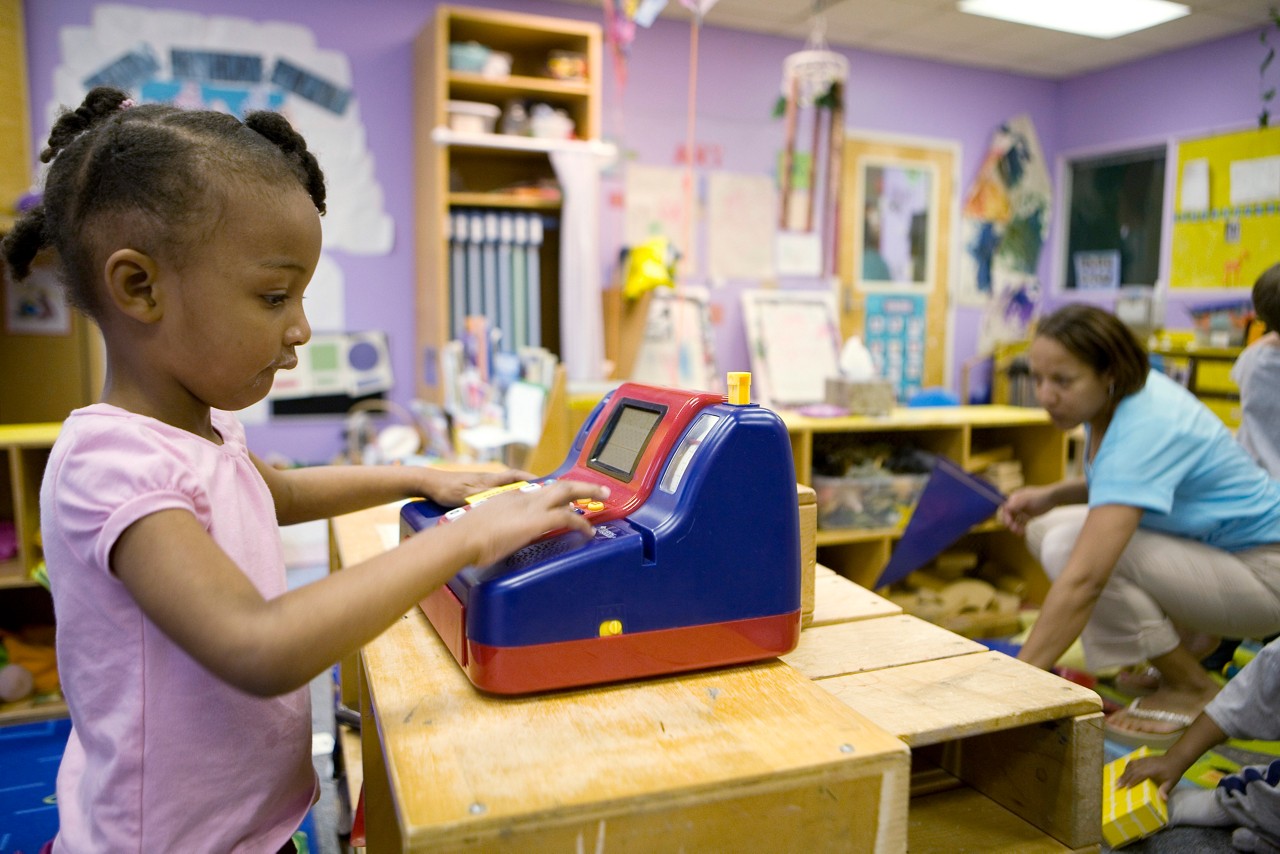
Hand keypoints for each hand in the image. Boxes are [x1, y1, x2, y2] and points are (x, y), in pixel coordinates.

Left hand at [421, 467, 536, 507]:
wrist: (428, 484)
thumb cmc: (448, 488)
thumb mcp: (470, 494)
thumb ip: (489, 497)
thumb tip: (509, 500)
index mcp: (491, 480)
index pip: (516, 476)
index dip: (531, 480)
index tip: (546, 484)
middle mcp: (488, 482)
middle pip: (513, 483)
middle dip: (527, 489)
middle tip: (541, 497)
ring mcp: (480, 487)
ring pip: (503, 491)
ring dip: (514, 496)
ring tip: (526, 507)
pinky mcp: (472, 493)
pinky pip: (493, 497)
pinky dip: (501, 502)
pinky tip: (502, 512)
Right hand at [451, 479, 608, 567]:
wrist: (463, 538)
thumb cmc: (466, 538)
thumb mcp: (485, 526)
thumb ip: (497, 528)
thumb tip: (500, 539)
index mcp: (510, 497)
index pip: (540, 492)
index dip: (556, 495)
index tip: (566, 500)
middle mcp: (523, 497)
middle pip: (558, 485)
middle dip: (580, 486)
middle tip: (599, 488)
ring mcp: (531, 507)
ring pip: (567, 492)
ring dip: (588, 493)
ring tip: (603, 497)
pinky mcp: (537, 521)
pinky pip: (567, 518)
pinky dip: (581, 523)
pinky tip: (589, 530)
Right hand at [999, 484, 1055, 534]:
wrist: (1053, 498)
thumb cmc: (1039, 497)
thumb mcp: (1026, 500)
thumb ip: (1015, 504)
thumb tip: (1004, 508)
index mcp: (1015, 498)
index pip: (1006, 508)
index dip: (1005, 517)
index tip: (1008, 524)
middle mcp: (1017, 504)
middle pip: (1010, 515)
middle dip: (1010, 523)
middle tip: (1013, 530)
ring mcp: (1023, 510)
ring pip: (1016, 520)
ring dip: (1015, 526)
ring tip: (1018, 533)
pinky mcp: (1029, 515)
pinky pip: (1022, 522)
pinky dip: (1021, 527)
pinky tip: (1022, 532)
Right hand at [1115, 752, 1187, 798]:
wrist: (1174, 759)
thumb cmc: (1173, 772)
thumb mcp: (1171, 782)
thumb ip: (1165, 789)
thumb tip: (1164, 799)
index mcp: (1152, 770)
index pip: (1139, 775)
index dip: (1132, 781)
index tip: (1126, 787)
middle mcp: (1146, 764)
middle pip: (1132, 771)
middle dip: (1124, 778)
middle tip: (1117, 785)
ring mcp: (1143, 760)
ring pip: (1131, 766)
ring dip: (1124, 773)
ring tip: (1118, 780)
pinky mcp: (1143, 758)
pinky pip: (1133, 762)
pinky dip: (1127, 767)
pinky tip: (1124, 771)